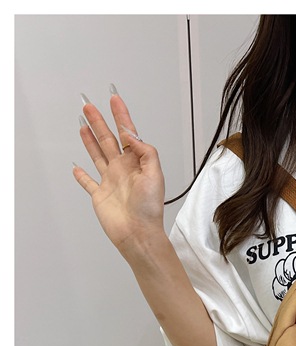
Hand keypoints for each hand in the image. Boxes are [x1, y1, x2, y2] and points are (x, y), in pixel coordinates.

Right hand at [73, 91, 166, 257]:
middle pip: (108, 140)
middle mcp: (122, 170)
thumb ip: (145, 152)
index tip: (115, 99)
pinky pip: (88, 182)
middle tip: (89, 105)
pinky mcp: (100, 195)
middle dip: (100, 122)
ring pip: (97, 155)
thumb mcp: (155, 174)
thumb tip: (132, 136)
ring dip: (90, 140)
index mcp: (136, 164)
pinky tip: (76, 168)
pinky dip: (81, 175)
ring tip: (83, 124)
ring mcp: (110, 182)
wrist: (137, 233)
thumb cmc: (149, 208)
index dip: (121, 116)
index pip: (127, 134)